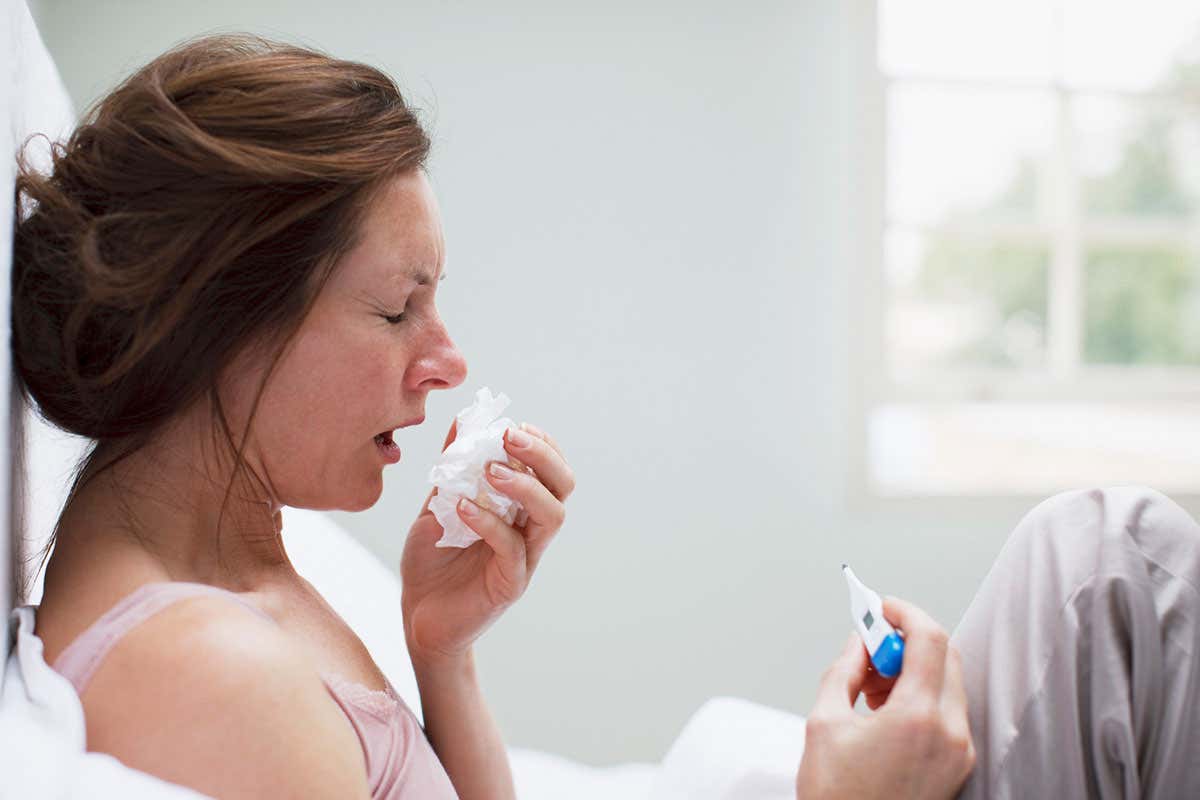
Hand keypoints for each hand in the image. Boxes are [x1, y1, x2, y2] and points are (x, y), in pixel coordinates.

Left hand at [400, 419, 574, 665]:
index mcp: (520, 509)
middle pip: (563, 487)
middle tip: (509, 436)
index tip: (513, 424)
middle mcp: (530, 532)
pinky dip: (490, 522)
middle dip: (542, 455)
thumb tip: (463, 420)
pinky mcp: (510, 584)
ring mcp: (525, 559)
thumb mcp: (438, 505)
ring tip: (491, 470)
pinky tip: (461, 508)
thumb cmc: (432, 562)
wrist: (417, 616)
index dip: (541, 444)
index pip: (551, 470)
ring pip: (552, 516)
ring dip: (526, 485)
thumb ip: (452, 468)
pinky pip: (513, 548)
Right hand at [795, 597, 974, 799]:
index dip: (903, 612)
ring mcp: (959, 752)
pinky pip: (947, 711)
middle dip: (906, 640)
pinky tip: (884, 709)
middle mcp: (950, 733)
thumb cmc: (838, 799)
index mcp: (919, 717)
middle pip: (944, 656)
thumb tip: (857, 642)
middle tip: (869, 643)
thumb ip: (843, 671)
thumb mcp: (823, 724)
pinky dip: (920, 695)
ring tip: (870, 684)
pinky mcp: (957, 767)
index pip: (929, 638)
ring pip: (947, 683)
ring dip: (912, 668)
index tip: (879, 606)